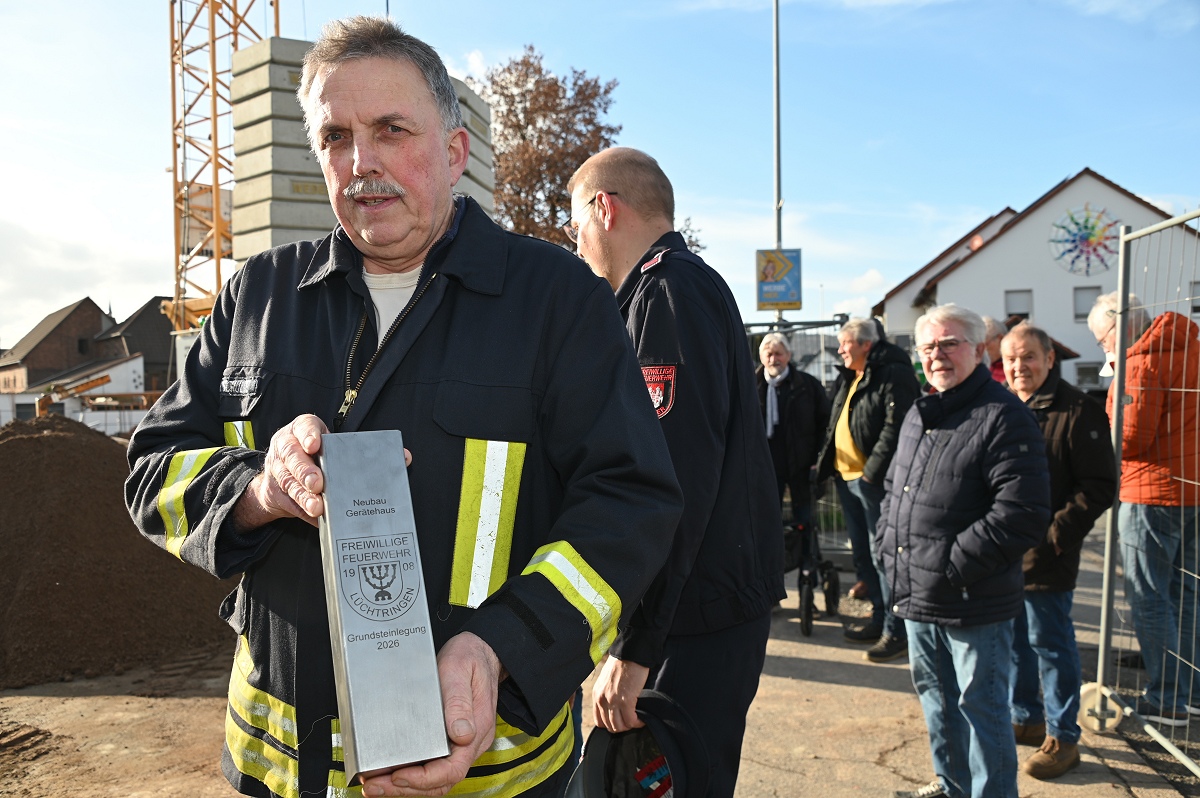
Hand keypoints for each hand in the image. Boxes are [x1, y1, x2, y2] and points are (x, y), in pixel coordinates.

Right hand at [233, 415, 411, 529]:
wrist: (282, 475)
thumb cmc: (320, 458)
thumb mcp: (335, 447)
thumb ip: (365, 451)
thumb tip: (404, 457)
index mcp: (303, 430)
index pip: (304, 426)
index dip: (309, 435)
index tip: (315, 445)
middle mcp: (287, 447)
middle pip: (292, 457)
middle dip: (305, 471)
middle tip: (318, 484)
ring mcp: (278, 470)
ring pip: (288, 482)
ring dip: (303, 496)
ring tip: (317, 507)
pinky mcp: (276, 491)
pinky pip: (288, 502)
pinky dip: (302, 511)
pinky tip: (316, 518)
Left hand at [362, 632, 501, 795]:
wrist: (479, 651)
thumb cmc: (469, 658)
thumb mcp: (460, 671)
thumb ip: (459, 703)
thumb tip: (461, 735)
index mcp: (477, 729)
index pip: (453, 770)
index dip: (424, 779)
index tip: (398, 775)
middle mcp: (470, 743)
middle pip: (440, 782)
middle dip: (405, 789)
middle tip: (374, 786)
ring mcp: (461, 744)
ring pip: (435, 779)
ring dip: (405, 786)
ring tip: (376, 784)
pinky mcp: (450, 740)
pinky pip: (433, 766)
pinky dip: (411, 774)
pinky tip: (390, 771)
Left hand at [592, 656, 648, 732]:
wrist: (630, 653)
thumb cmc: (622, 664)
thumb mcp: (607, 681)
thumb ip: (607, 694)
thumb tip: (614, 707)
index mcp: (597, 695)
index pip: (599, 722)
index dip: (611, 725)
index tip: (621, 721)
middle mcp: (602, 700)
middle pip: (610, 726)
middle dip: (622, 727)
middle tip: (631, 722)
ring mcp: (613, 701)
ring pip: (620, 726)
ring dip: (630, 726)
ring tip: (637, 720)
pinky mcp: (626, 700)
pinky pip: (631, 720)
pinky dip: (637, 723)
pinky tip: (642, 719)